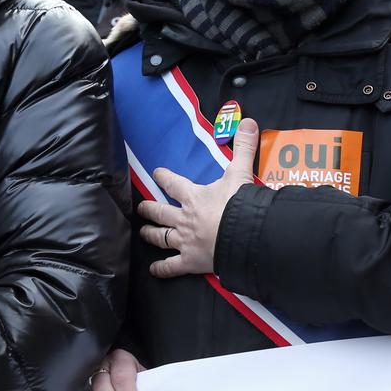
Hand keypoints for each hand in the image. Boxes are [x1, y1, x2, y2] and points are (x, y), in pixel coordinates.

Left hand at [137, 117, 258, 278]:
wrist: (244, 236)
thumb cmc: (240, 205)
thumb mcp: (241, 172)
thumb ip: (244, 147)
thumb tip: (248, 121)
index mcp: (193, 196)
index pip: (173, 183)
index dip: (163, 177)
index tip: (156, 173)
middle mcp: (184, 218)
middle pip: (161, 212)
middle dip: (149, 209)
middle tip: (141, 207)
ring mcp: (185, 241)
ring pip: (161, 237)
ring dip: (151, 234)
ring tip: (143, 232)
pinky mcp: (190, 261)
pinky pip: (172, 266)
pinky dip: (162, 268)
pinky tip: (154, 269)